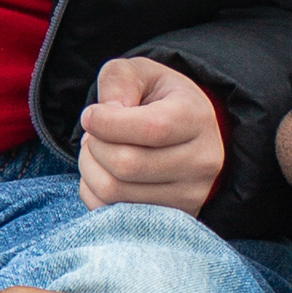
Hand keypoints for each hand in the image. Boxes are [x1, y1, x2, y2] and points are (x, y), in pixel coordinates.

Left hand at [78, 59, 224, 214]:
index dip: (106, 122)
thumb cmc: (160, 101)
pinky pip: (111, 213)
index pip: (150, 128)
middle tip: (93, 135)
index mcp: (196, 118)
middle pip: (127, 164)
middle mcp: (201, 162)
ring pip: (114, 191)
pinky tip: (103, 173)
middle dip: (95, 146)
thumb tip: (106, 113)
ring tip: (98, 152)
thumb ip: (120, 79)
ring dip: (90, 168)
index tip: (91, 115)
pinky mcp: (170, 218)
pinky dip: (93, 192)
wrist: (189, 137)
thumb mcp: (142, 74)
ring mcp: (188, 196)